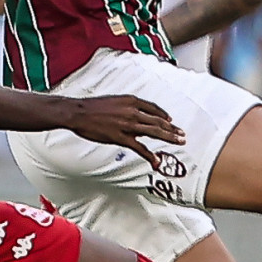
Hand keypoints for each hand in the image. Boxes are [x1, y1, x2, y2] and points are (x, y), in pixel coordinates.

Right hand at [65, 96, 184, 168]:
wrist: (78, 112)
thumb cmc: (92, 107)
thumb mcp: (113, 101)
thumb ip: (126, 107)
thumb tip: (133, 114)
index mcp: (131, 101)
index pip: (153, 108)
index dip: (164, 115)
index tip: (171, 121)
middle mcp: (133, 112)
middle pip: (158, 121)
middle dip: (172, 129)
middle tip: (182, 135)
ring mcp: (129, 125)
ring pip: (154, 132)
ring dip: (169, 138)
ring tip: (179, 143)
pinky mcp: (122, 138)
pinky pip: (140, 148)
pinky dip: (149, 155)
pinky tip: (156, 161)